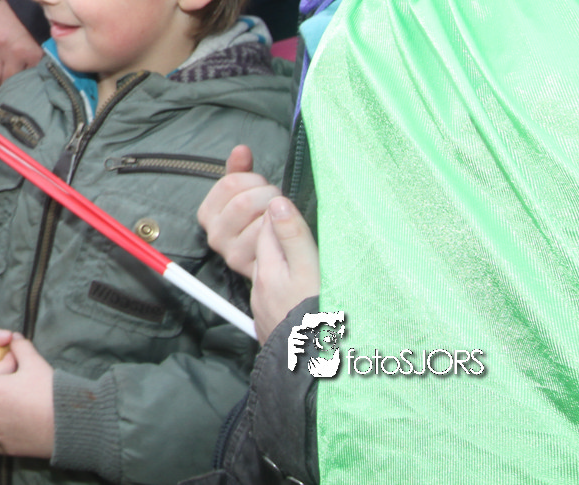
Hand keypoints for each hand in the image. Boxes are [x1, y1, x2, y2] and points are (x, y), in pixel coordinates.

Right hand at [197, 144, 280, 278]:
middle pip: (244, 202)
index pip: (229, 184)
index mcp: (207, 213)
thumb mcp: (244, 191)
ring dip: (276, 213)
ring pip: (259, 220)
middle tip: (274, 199)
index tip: (260, 185)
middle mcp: (214, 235)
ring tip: (278, 214)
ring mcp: (232, 253)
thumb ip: (240, 169)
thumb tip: (241, 150)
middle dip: (266, 195)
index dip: (252, 179)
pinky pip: (272, 239)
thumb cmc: (256, 220)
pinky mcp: (252, 266)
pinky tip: (281, 229)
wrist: (273, 258)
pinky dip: (281, 229)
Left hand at [251, 196, 319, 341]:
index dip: (280, 213)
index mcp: (268, 271)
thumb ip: (294, 237)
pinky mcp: (274, 329)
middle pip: (267, 252)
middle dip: (279, 236)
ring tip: (307, 260)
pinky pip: (278, 301)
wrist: (313, 374)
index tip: (295, 204)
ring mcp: (266, 311)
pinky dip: (288, 291)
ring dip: (285, 265)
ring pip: (273, 277)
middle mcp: (261, 290)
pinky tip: (304, 295)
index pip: (267, 230)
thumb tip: (277, 203)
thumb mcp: (310, 270)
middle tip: (301, 225)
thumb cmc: (317, 318)